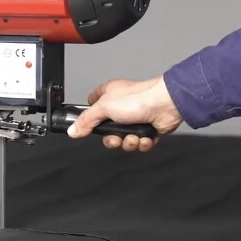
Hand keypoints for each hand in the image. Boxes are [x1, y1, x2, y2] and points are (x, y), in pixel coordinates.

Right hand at [67, 76, 182, 151]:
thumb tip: (73, 130)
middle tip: (116, 136)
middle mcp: (122, 107)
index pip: (92, 108)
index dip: (90, 120)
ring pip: (124, 140)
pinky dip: (142, 143)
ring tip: (134, 136)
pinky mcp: (148, 129)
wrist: (167, 105)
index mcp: (109, 96)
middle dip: (113, 139)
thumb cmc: (140, 98)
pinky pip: (140, 144)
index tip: (90, 127)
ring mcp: (136, 119)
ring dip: (129, 142)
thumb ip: (86, 120)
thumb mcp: (104, 107)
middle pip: (108, 132)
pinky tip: (145, 137)